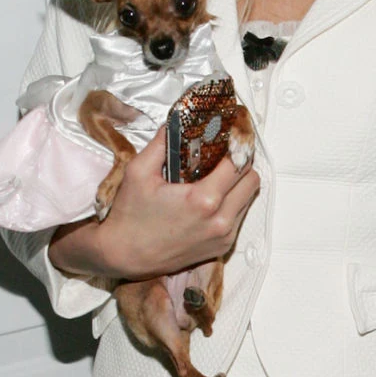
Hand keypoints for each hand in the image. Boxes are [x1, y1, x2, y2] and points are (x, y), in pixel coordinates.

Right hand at [49, 127, 259, 278]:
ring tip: (219, 171)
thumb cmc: (129, 214)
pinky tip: (213, 193)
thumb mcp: (139, 171)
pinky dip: (233, 201)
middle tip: (226, 150)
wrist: (123, 256)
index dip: (239, 142)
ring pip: (249, 198)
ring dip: (239, 181)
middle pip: (252, 179)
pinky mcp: (221, 247)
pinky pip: (240, 216)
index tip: (234, 129)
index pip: (240, 162)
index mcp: (204, 199)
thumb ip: (163, 141)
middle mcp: (220, 220)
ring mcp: (223, 236)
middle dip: (242, 161)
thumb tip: (178, 120)